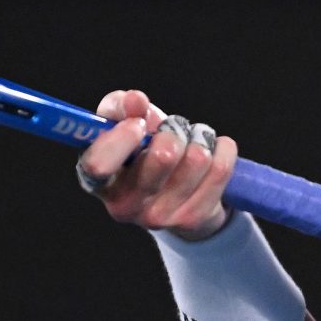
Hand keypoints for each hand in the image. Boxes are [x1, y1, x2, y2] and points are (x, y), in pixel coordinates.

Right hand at [74, 89, 239, 240]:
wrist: (177, 194)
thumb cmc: (142, 151)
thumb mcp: (124, 124)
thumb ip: (122, 106)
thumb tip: (135, 100)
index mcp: (98, 180)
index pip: (98, 165)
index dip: (121, 139)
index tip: (138, 124)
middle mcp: (124, 205)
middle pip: (162, 158)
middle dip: (174, 129)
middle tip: (173, 128)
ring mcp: (160, 217)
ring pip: (197, 158)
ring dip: (200, 137)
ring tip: (193, 140)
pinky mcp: (193, 219)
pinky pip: (221, 169)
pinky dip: (223, 148)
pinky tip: (214, 150)